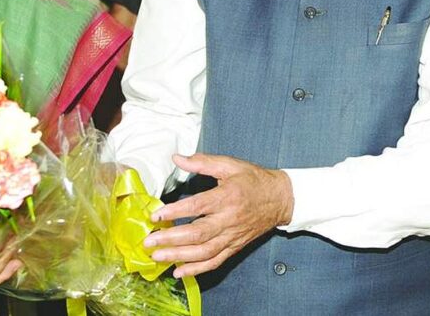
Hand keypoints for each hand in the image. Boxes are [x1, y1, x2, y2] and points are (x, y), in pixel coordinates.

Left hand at [143, 153, 292, 277]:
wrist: (280, 199)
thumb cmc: (253, 179)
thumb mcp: (229, 164)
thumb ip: (202, 162)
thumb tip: (177, 158)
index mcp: (226, 197)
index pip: (197, 207)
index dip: (175, 212)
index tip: (155, 215)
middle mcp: (229, 220)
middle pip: (197, 234)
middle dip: (171, 239)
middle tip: (149, 242)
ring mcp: (232, 236)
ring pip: (204, 252)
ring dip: (179, 257)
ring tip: (157, 257)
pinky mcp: (234, 247)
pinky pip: (214, 262)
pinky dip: (196, 270)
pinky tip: (178, 272)